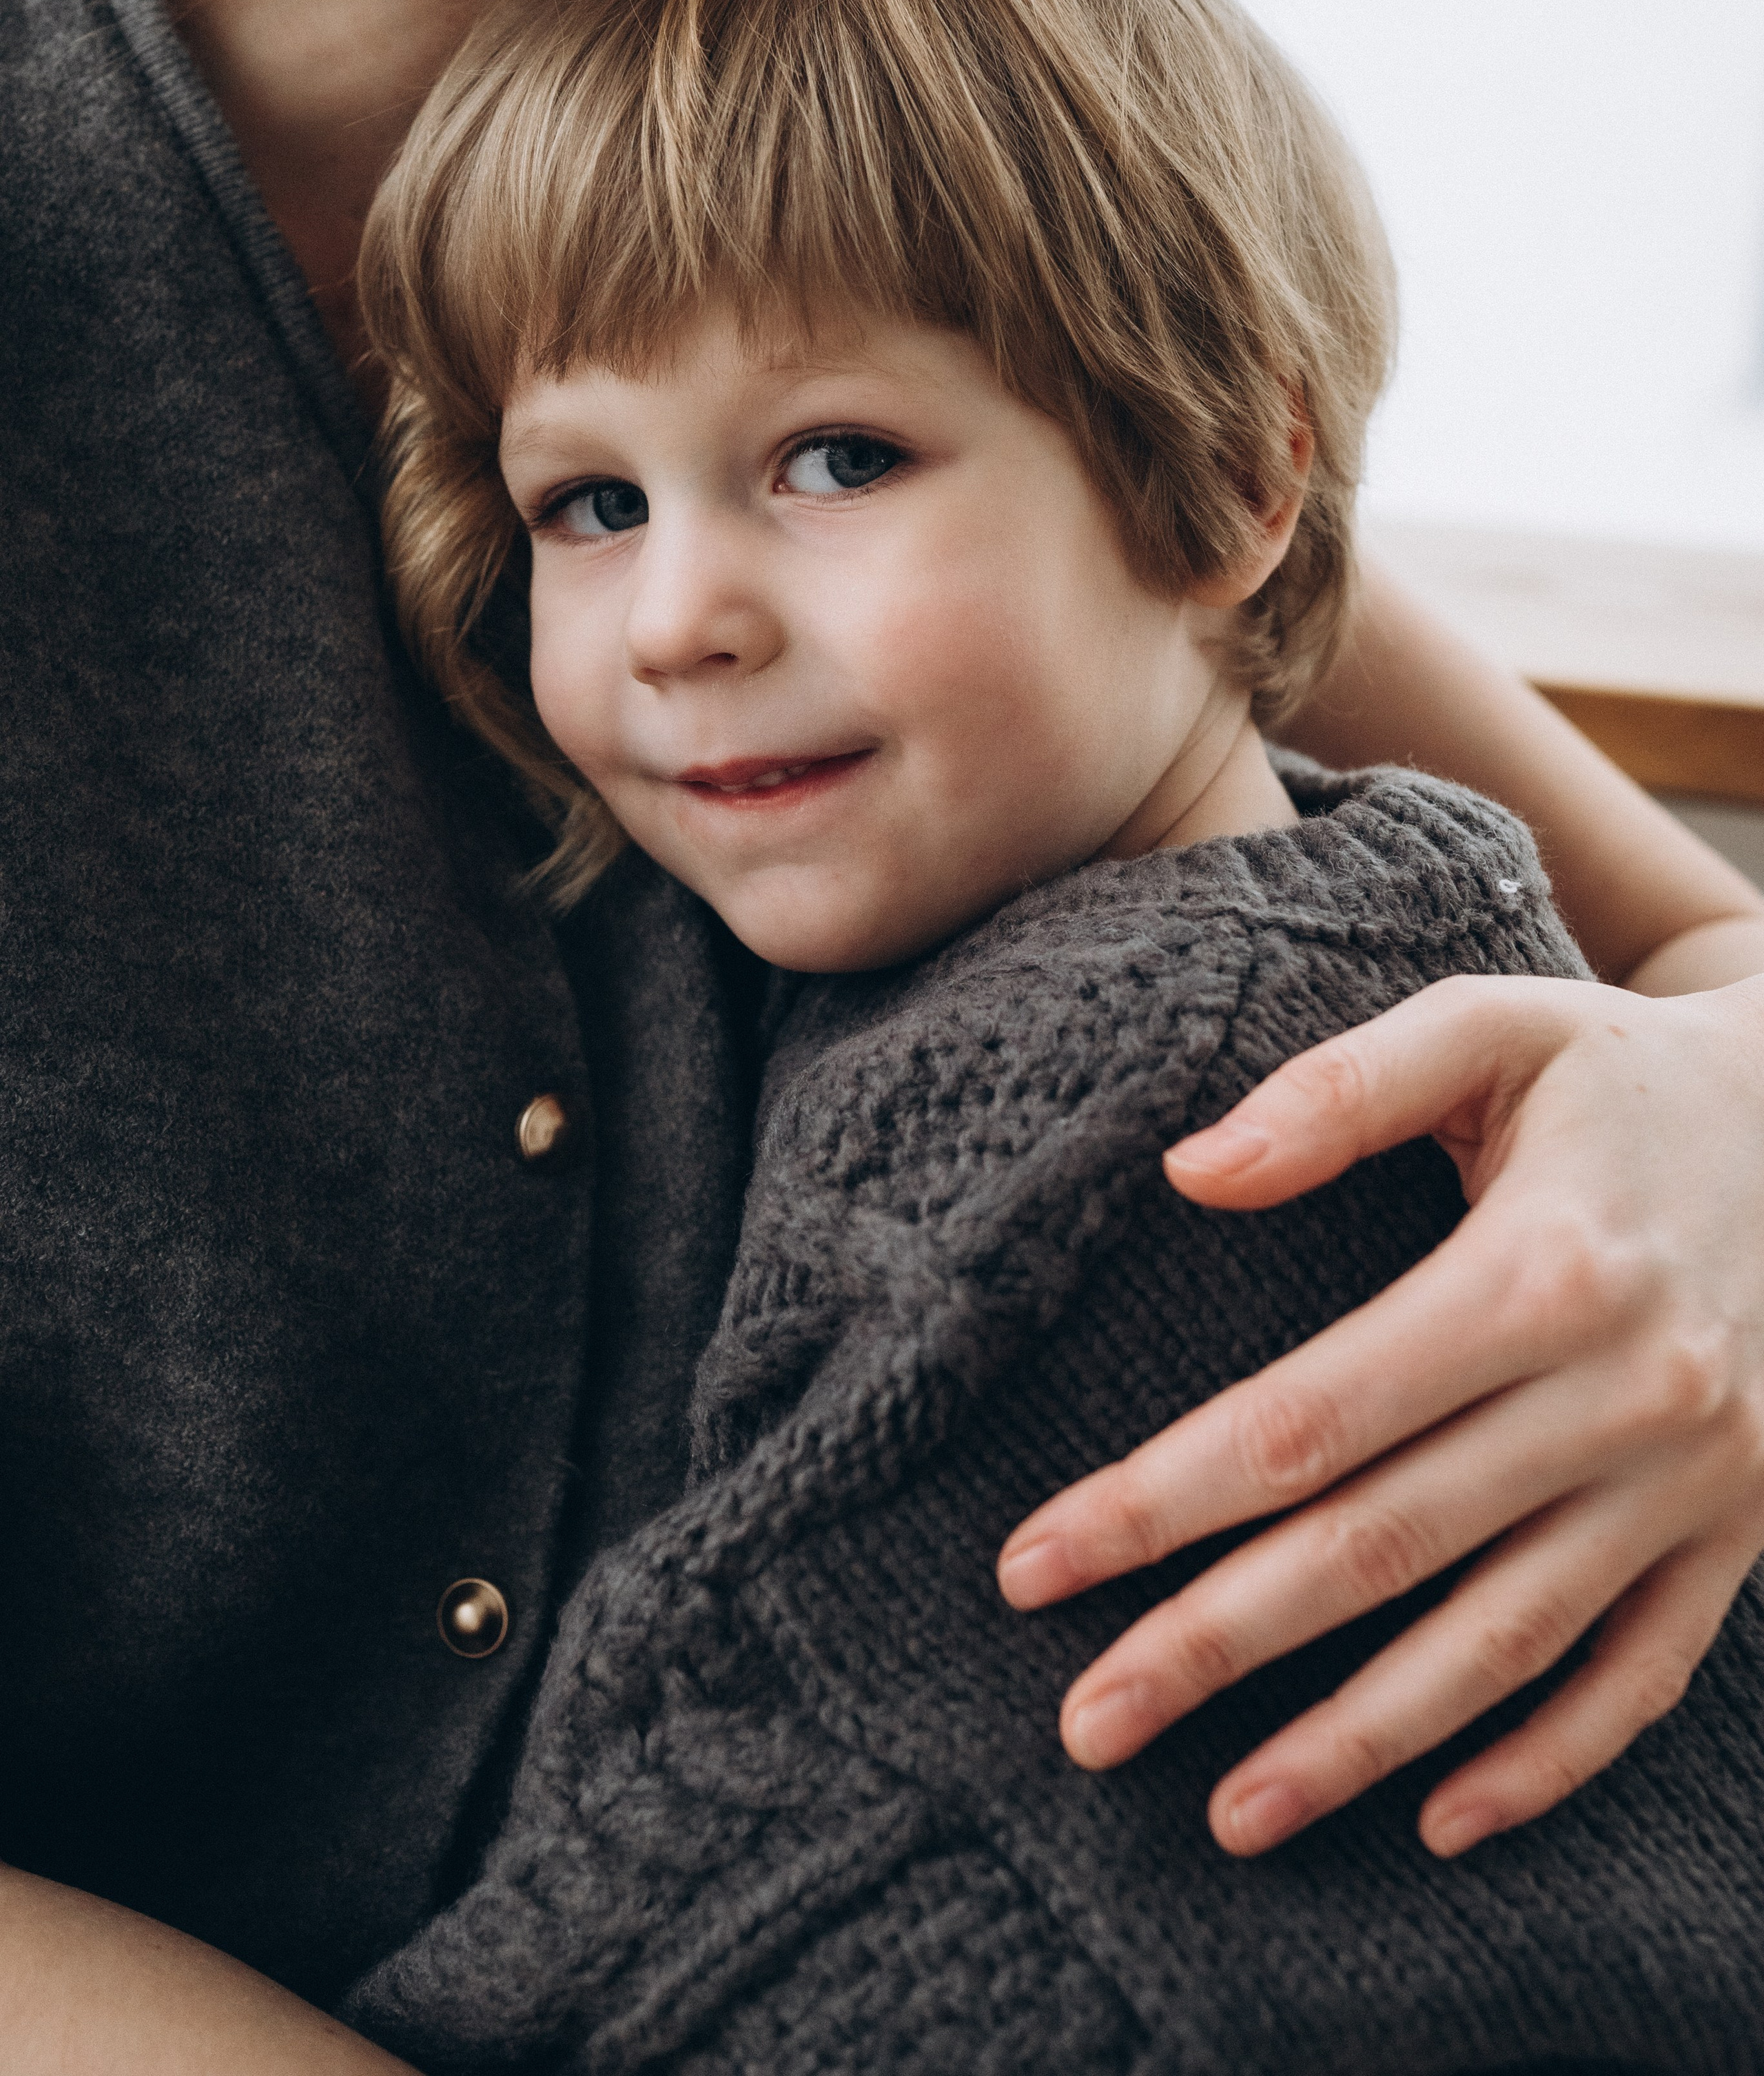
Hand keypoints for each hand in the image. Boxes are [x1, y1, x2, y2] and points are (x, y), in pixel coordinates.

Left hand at [996, 972, 1763, 1858]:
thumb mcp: (1493, 1025)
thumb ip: (1339, 1090)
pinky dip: (1548, 1762)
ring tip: (1231, 1816)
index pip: (1309, 1417)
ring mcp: (1693, 1482)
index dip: (1161, 1499)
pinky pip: (1642, 1675)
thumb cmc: (1622, 1071)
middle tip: (1087, 1722)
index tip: (1032, 1564)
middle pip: (1384, 1547)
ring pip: (1503, 1642)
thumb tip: (1188, 1172)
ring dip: (1362, 1741)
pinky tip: (1441, 1822)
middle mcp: (1623, 1394)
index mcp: (1540, 1271)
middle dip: (1219, 1644)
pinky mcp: (1740, 1533)